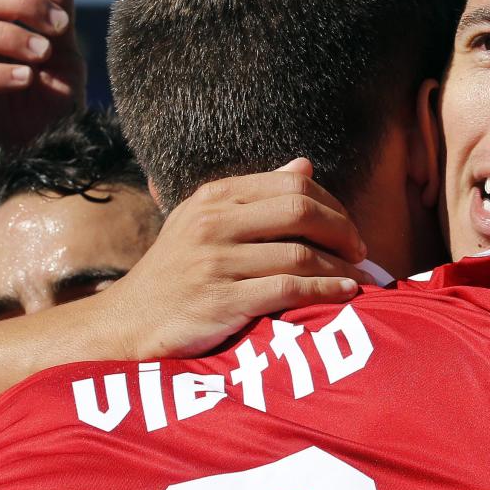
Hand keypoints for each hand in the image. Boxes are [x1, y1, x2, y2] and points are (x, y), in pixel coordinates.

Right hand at [96, 159, 375, 359]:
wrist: (127, 324)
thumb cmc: (175, 273)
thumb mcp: (204, 222)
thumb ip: (254, 196)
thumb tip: (305, 164)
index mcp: (214, 197)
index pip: (292, 185)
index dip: (332, 204)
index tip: (348, 227)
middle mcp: (213, 223)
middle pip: (301, 210)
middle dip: (343, 230)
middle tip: (362, 250)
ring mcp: (215, 262)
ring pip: (300, 253)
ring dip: (340, 266)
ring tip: (360, 278)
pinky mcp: (220, 301)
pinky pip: (288, 289)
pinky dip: (325, 291)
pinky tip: (344, 294)